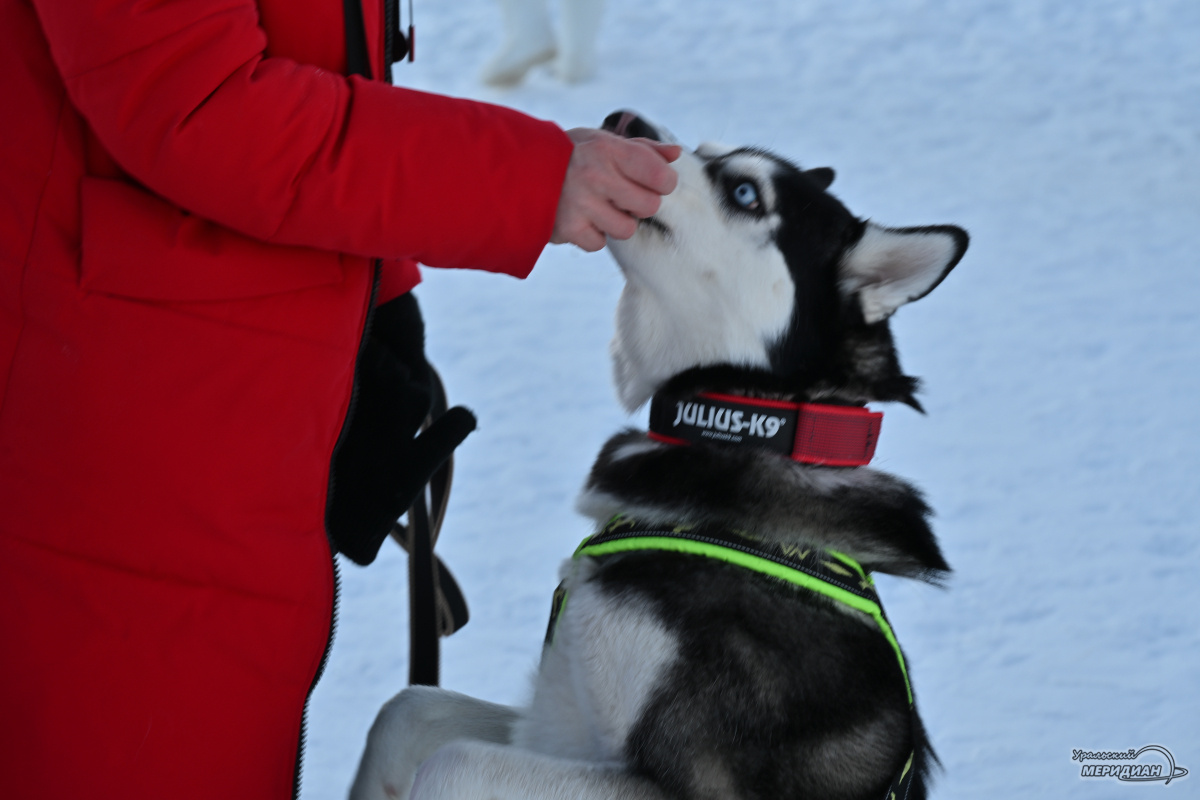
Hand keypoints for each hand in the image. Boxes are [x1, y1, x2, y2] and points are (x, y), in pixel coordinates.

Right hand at [551, 128, 681, 251]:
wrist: (517, 170)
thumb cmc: (569, 154)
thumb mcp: (601, 141)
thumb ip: (641, 149)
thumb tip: (675, 154)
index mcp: (609, 150)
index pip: (661, 176)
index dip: (661, 182)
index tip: (650, 181)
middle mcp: (597, 176)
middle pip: (649, 207)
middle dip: (639, 204)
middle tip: (620, 195)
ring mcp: (581, 204)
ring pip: (626, 229)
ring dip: (616, 222)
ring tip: (598, 207)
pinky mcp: (568, 228)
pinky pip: (599, 243)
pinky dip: (592, 235)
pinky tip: (580, 218)